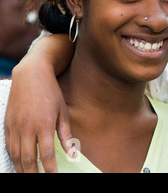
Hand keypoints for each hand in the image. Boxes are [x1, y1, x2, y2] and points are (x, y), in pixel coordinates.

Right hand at [4, 34, 74, 172]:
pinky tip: (19, 164)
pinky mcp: (7, 124)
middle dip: (34, 174)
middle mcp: (27, 127)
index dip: (50, 170)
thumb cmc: (51, 93)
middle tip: (41, 181)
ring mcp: (15, 126)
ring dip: (22, 169)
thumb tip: (73, 155)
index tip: (55, 177)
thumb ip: (66, 135)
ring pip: (16, 155)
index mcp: (44, 124)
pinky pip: (8, 146)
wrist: (31, 75)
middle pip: (28, 159)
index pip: (46, 154)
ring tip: (30, 176)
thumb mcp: (63, 112)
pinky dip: (13, 158)